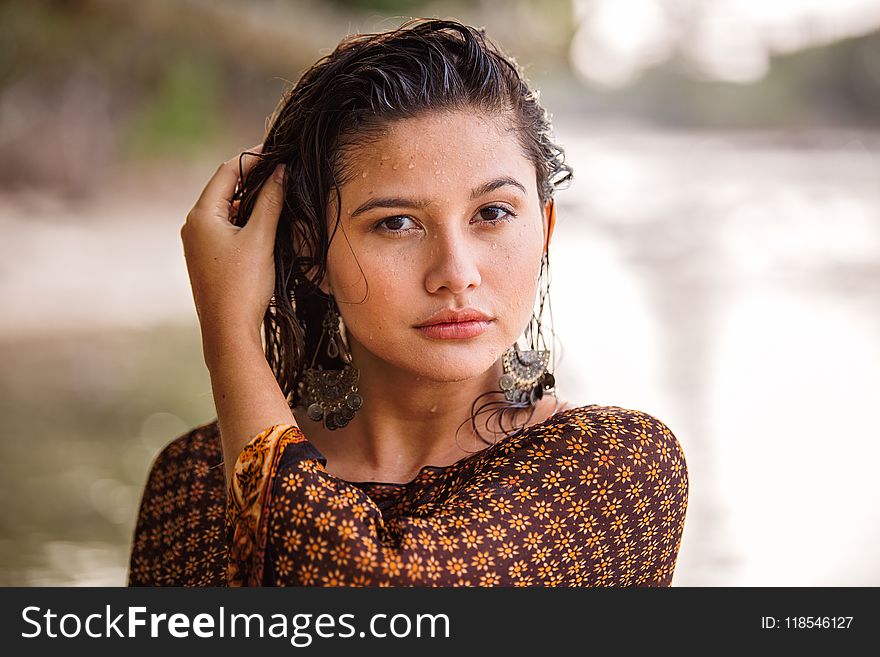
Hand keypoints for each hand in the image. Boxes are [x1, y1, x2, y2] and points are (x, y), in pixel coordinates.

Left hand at [180, 146, 284, 348]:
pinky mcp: (205, 259)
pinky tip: (264, 224)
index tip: (277, 151)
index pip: (227, 172)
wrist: (228, 331)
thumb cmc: (243, 285)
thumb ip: (271, 201)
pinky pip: (224, 228)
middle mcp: (193, 226)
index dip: (252, 158)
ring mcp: (197, 243)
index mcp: (201, 215)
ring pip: (225, 210)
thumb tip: (280, 170)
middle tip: (280, 170)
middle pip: (224, 189)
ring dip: (249, 200)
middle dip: (252, 177)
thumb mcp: (261, 238)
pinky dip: (243, 220)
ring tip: (277, 194)